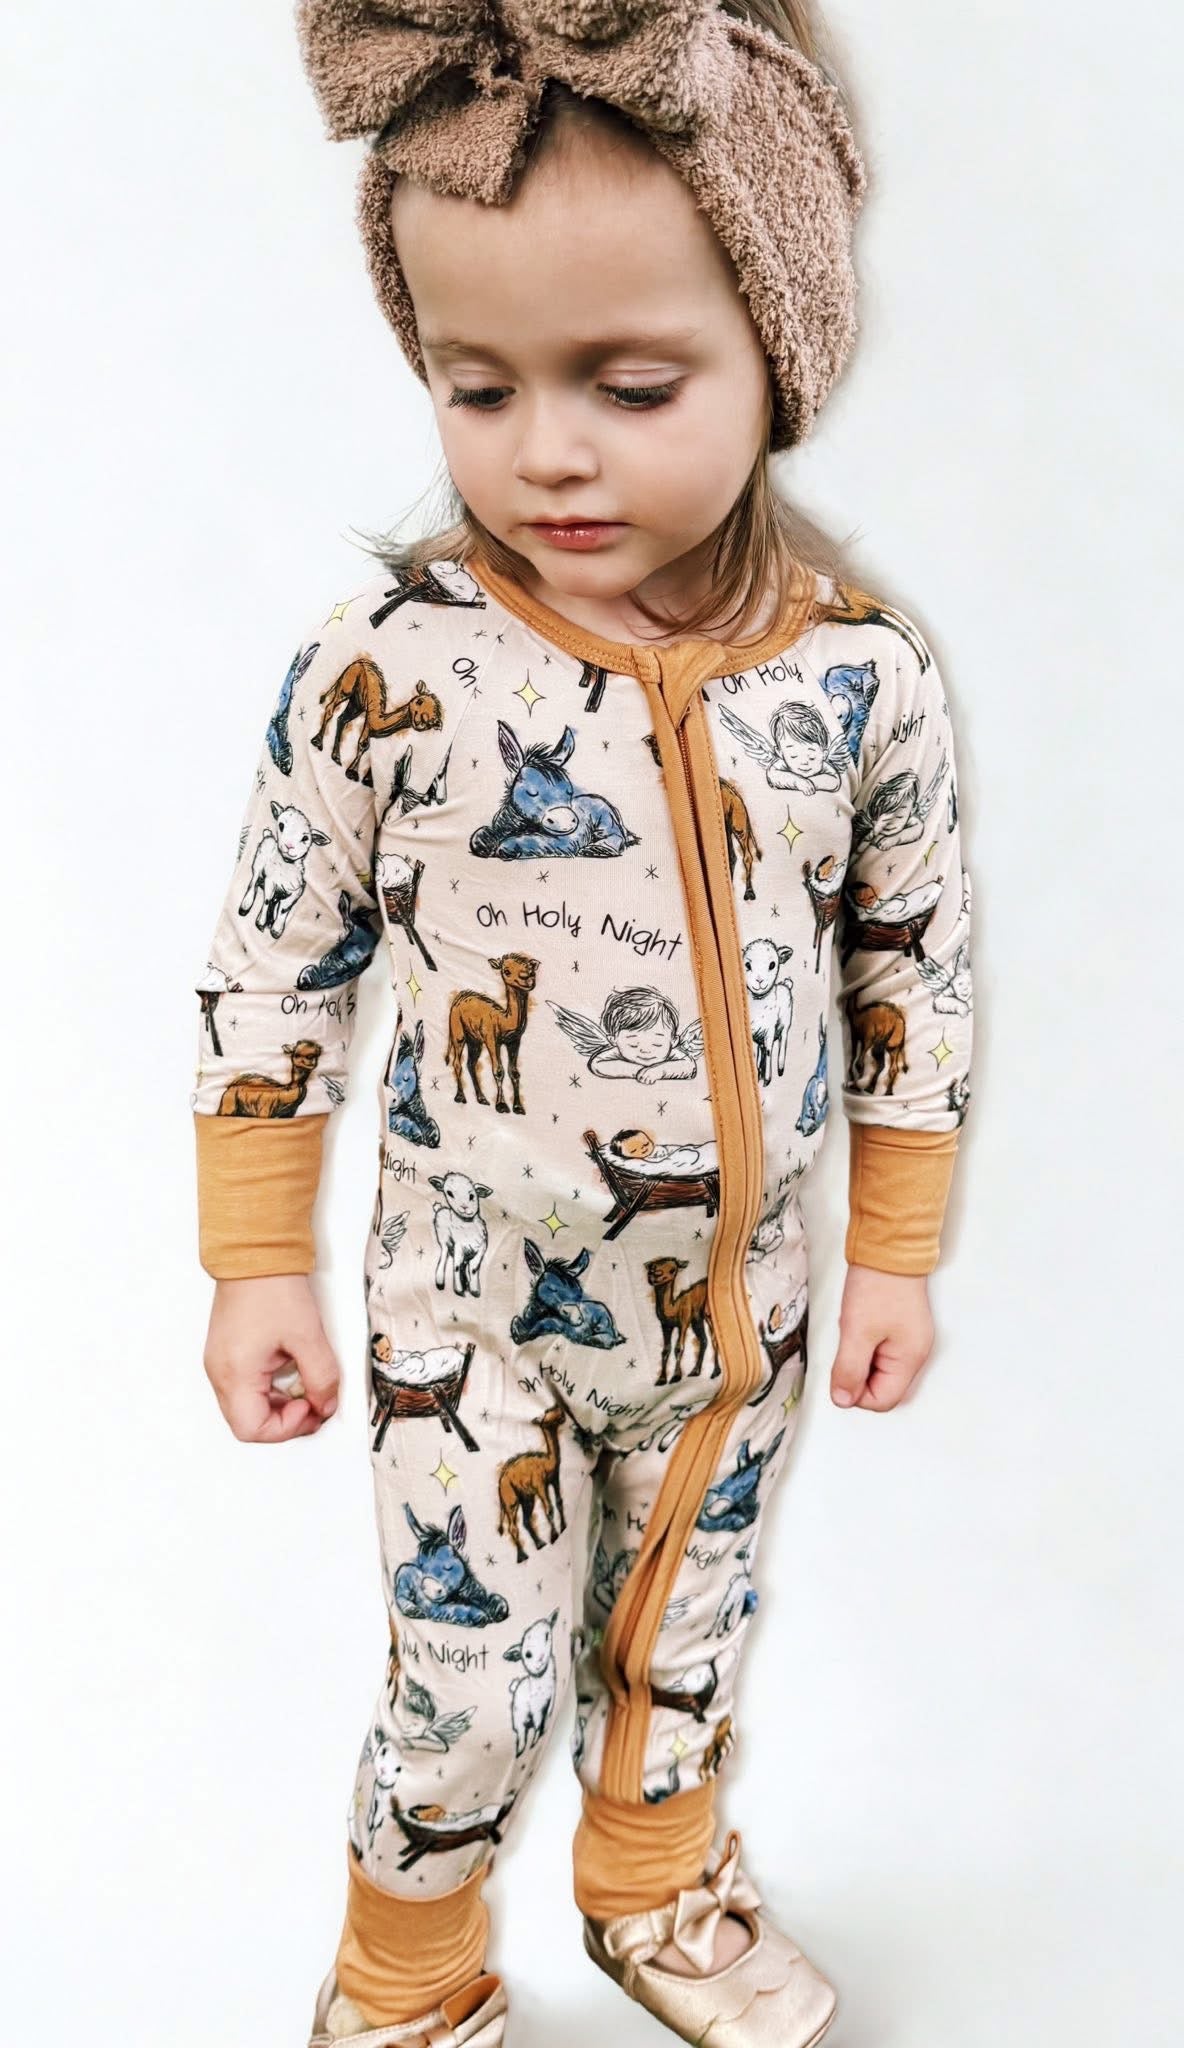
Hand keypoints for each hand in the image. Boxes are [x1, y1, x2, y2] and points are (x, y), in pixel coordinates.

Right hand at [203, 1274, 341, 1442]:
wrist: (255, 1254)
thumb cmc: (273, 1288)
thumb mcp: (308, 1336)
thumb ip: (322, 1378)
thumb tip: (326, 1404)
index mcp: (235, 1374)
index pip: (253, 1429)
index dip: (288, 1428)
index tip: (313, 1408)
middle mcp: (220, 1373)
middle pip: (248, 1422)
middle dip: (285, 1419)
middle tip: (314, 1402)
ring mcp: (219, 1363)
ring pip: (247, 1406)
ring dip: (278, 1405)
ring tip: (305, 1385)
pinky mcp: (226, 1352)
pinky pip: (245, 1386)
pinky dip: (269, 1389)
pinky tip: (290, 1372)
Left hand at [829, 1263, 934, 1411]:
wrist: (889, 1247)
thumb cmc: (878, 1286)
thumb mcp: (857, 1332)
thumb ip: (849, 1370)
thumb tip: (843, 1400)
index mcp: (910, 1359)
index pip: (883, 1401)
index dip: (856, 1393)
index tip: (841, 1371)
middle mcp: (916, 1354)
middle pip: (884, 1387)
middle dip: (859, 1376)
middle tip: (847, 1350)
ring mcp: (910, 1340)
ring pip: (880, 1370)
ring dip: (861, 1359)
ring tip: (853, 1333)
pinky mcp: (900, 1328)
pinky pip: (881, 1352)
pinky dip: (865, 1346)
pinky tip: (858, 1328)